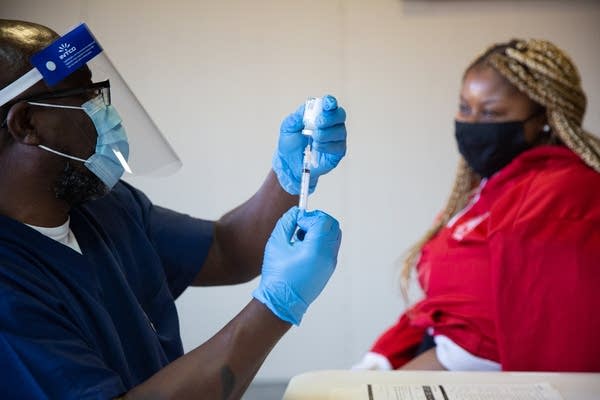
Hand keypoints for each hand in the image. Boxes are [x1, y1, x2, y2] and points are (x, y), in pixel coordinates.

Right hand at [252, 206, 341, 324]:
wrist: (282, 303)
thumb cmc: (277, 274)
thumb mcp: (277, 243)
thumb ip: (287, 222)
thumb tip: (296, 212)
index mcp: (316, 248)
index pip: (323, 220)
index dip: (309, 216)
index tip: (297, 222)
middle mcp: (328, 255)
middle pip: (332, 225)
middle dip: (317, 220)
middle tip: (301, 226)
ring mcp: (331, 263)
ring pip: (333, 236)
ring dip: (319, 231)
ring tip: (300, 239)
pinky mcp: (329, 269)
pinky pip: (330, 247)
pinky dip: (320, 242)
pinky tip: (303, 250)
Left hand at [272, 95, 346, 194]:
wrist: (289, 164)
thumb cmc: (290, 144)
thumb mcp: (288, 127)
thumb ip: (297, 117)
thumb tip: (306, 109)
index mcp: (320, 114)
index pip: (330, 104)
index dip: (330, 102)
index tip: (327, 104)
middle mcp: (331, 124)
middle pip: (340, 115)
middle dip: (330, 117)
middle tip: (318, 123)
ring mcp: (336, 138)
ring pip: (340, 131)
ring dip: (326, 134)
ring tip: (313, 139)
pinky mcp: (337, 152)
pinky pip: (339, 146)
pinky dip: (327, 146)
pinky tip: (317, 147)